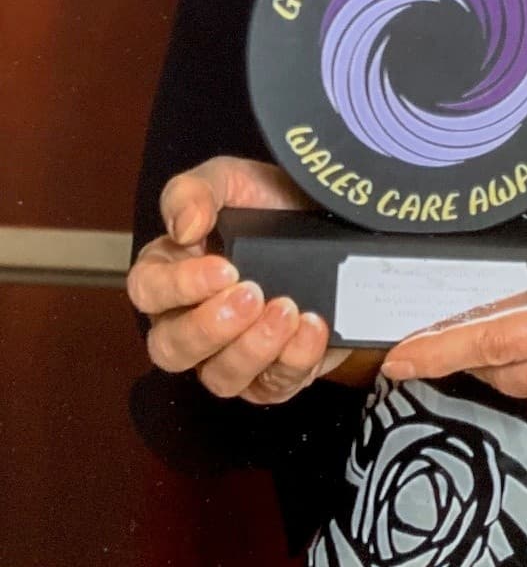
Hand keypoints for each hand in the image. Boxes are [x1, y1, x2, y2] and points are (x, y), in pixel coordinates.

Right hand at [126, 155, 351, 405]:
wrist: (337, 220)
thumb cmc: (270, 202)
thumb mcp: (231, 178)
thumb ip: (195, 191)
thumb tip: (182, 228)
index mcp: (171, 274)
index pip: (148, 293)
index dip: (179, 287)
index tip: (224, 268)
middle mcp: (192, 323)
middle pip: (173, 350)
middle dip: (211, 328)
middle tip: (253, 293)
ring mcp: (232, 354)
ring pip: (222, 378)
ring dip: (254, 348)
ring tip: (288, 309)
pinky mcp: (275, 373)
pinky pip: (273, 387)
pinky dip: (295, 361)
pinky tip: (313, 327)